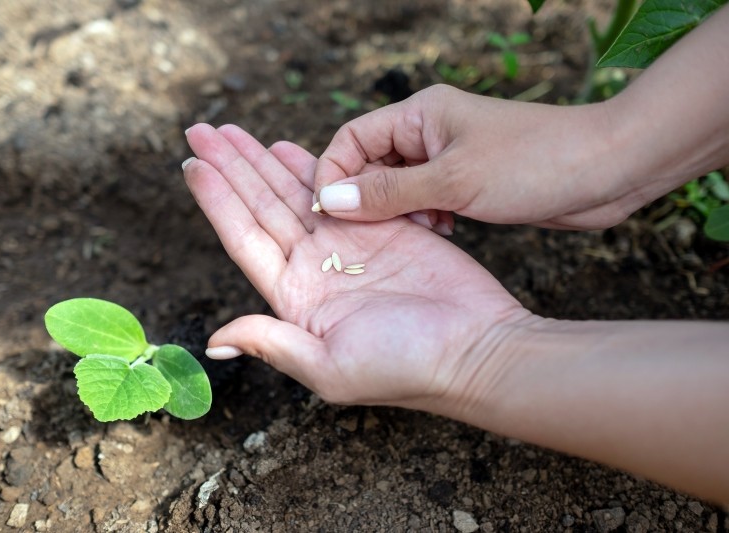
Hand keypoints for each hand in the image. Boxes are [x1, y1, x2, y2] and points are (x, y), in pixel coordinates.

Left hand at [183, 124, 527, 411]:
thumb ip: (272, 344)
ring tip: (231, 131)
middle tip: (201, 130)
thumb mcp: (329, 367)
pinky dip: (314, 166)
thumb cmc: (405, 367)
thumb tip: (215, 340)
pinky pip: (342, 187)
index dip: (216, 201)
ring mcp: (349, 244)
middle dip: (231, 167)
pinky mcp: (385, 225)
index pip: (243, 239)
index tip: (190, 164)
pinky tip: (288, 147)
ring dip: (263, 161)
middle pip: (262, 207)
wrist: (476, 349)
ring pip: (295, 192)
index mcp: (295, 298)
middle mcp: (315, 267)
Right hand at [314, 84, 643, 229]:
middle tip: (375, 233)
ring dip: (399, 213)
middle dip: (368, 199)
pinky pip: (426, 201)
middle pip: (370, 164)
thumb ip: (387, 192)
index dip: (333, 174)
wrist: (607, 169)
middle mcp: (428, 131)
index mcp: (419, 114)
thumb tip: (330, 200)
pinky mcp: (467, 182)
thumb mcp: (452, 181)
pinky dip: (426, 218)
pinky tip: (445, 231)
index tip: (330, 215)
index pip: (351, 138)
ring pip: (398, 187)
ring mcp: (449, 157)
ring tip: (424, 228)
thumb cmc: (533, 162)